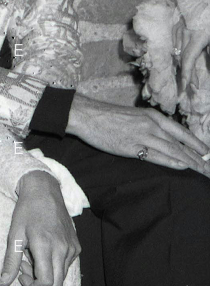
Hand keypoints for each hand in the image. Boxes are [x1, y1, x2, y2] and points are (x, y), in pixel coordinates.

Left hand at [0, 169, 80, 285]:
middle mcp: (63, 249)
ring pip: (60, 278)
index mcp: (46, 246)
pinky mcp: (76, 247)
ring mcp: (72, 249)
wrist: (45, 191)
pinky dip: (51, 268)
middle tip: (21, 274)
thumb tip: (2, 284)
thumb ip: (10, 262)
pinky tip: (38, 254)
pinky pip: (65, 267)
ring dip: (43, 277)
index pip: (45, 282)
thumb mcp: (14, 235)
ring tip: (27, 259)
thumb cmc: (26, 211)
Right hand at [68, 91, 209, 171]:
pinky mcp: (132, 147)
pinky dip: (172, 161)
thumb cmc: (106, 115)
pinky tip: (182, 166)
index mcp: (152, 116)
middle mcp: (151, 125)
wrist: (87, 115)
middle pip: (180, 143)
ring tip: (202, 170)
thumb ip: (148, 125)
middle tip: (209, 166)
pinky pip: (156, 156)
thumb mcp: (133, 115)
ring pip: (173, 150)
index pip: (180, 131)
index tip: (206, 151)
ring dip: (190, 161)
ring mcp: (142, 136)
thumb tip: (160, 136)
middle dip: (197, 156)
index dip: (195, 142)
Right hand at [178, 14, 209, 99]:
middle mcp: (185, 34)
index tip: (188, 87)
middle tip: (192, 86)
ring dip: (184, 64)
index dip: (187, 75)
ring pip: (177, 51)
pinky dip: (180, 52)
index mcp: (197, 37)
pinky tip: (185, 57)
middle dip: (187, 74)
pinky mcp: (178, 25)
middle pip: (182, 58)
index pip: (188, 60)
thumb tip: (208, 62)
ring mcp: (179, 28)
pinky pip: (176, 42)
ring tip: (191, 76)